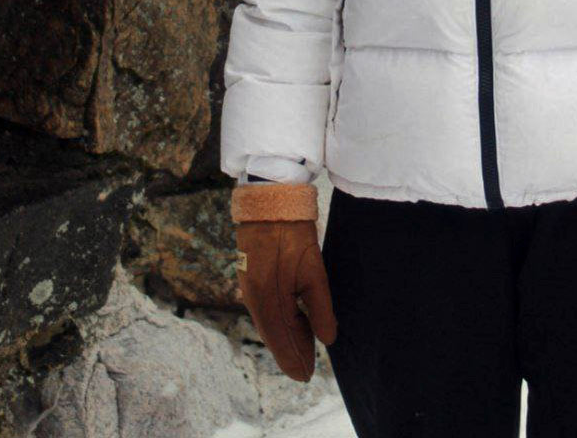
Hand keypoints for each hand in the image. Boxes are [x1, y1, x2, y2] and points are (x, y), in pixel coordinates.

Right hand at [235, 217, 337, 381]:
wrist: (269, 201)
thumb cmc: (294, 233)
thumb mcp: (314, 270)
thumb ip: (320, 307)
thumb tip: (327, 339)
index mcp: (268, 298)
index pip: (281, 338)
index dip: (294, 358)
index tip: (306, 376)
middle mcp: (254, 297)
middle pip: (272, 334)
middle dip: (289, 353)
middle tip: (305, 372)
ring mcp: (249, 287)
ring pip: (268, 323)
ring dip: (283, 339)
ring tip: (301, 352)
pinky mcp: (251, 277)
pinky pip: (264, 310)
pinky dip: (277, 323)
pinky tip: (290, 325)